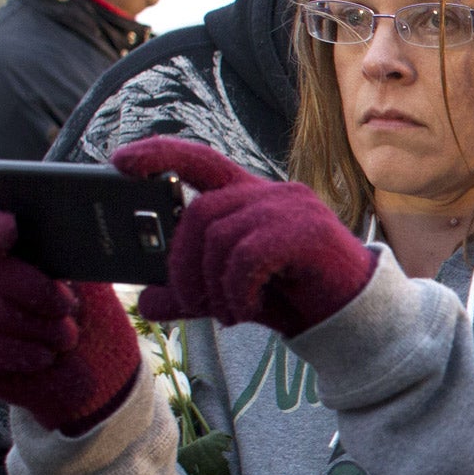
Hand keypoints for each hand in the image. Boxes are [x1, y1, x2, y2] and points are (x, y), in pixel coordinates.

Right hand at [0, 199, 139, 433]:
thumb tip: (76, 235)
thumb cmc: (91, 317)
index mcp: (2, 251)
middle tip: (67, 305)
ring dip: (45, 328)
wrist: (100, 372)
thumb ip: (74, 255)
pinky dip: (31, 353)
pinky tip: (48, 356)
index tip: (10, 231)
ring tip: (67, 337)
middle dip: (34, 288)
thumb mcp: (91, 281)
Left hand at [112, 137, 376, 336]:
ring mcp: (293, 208)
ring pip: (219, 236)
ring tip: (226, 312)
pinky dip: (235, 289)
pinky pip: (247, 256)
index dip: (158, 154)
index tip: (118, 162)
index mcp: (252, 197)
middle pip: (199, 213)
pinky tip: (244, 309)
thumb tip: (145, 302)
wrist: (354, 320)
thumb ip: (191, 292)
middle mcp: (272, 193)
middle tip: (189, 303)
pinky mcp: (308, 232)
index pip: (199, 160)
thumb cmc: (296, 298)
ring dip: (211, 284)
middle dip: (182, 265)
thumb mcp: (232, 293)